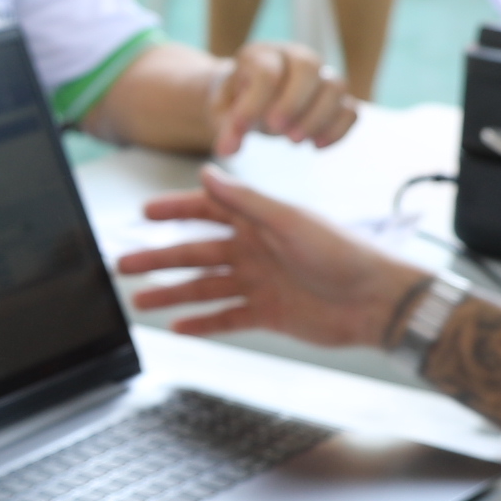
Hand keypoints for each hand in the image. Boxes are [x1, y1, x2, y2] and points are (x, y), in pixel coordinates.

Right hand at [115, 170, 425, 348]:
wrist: (375, 301)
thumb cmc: (344, 253)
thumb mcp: (289, 220)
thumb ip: (245, 200)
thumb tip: (207, 174)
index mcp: (260, 221)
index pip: (207, 211)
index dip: (175, 211)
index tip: (144, 213)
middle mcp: (254, 250)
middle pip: (196, 252)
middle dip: (159, 257)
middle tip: (124, 262)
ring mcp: (258, 283)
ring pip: (204, 287)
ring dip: (172, 293)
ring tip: (141, 300)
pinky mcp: (267, 314)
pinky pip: (225, 318)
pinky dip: (202, 323)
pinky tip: (178, 326)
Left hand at [209, 42, 357, 152]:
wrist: (250, 98)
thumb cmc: (235, 102)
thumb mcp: (223, 112)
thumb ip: (227, 128)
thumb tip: (228, 150)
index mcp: (262, 55)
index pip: (266, 71)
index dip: (255, 101)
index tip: (242, 126)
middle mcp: (295, 57)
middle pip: (309, 66)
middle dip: (294, 103)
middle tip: (277, 130)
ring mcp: (320, 75)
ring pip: (335, 86)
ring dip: (317, 117)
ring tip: (293, 141)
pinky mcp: (335, 98)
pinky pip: (350, 110)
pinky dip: (338, 130)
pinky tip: (315, 146)